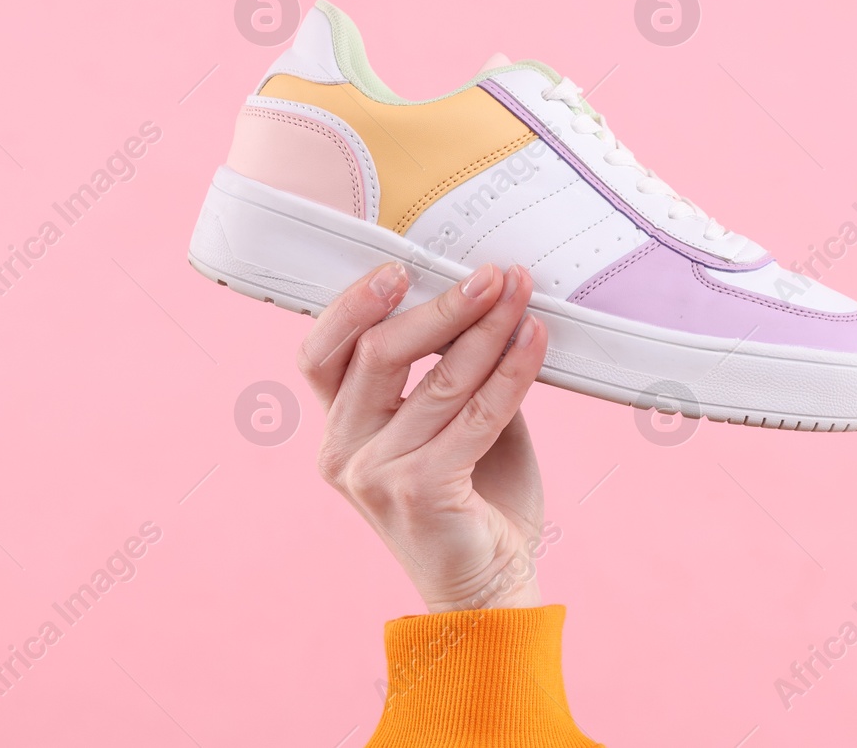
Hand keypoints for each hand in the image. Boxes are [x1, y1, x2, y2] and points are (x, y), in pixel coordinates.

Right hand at [298, 261, 550, 611]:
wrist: (489, 589)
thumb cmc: (474, 500)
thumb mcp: (450, 424)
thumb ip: (450, 370)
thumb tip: (485, 296)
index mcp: (337, 430)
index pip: (320, 354)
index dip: (352, 306)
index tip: (398, 267)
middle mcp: (342, 452)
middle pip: (377, 353)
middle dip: (441, 307)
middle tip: (490, 275)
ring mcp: (376, 475)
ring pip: (436, 380)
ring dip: (487, 329)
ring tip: (521, 296)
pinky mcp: (420, 490)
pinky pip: (475, 413)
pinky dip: (511, 371)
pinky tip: (535, 341)